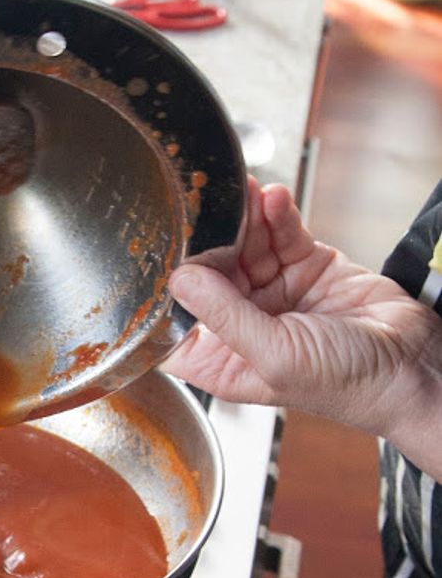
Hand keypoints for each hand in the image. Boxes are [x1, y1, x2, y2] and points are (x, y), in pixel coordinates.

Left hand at [162, 177, 441, 477]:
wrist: (415, 369)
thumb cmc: (348, 384)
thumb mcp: (275, 354)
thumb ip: (225, 316)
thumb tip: (181, 281)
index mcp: (222, 362)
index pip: (174, 325)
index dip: (165, 293)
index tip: (162, 257)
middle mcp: (240, 328)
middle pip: (207, 276)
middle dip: (207, 242)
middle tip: (206, 210)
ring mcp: (272, 295)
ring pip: (243, 249)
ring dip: (242, 221)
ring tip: (243, 193)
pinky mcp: (305, 269)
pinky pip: (281, 237)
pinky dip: (276, 217)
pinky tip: (273, 200)